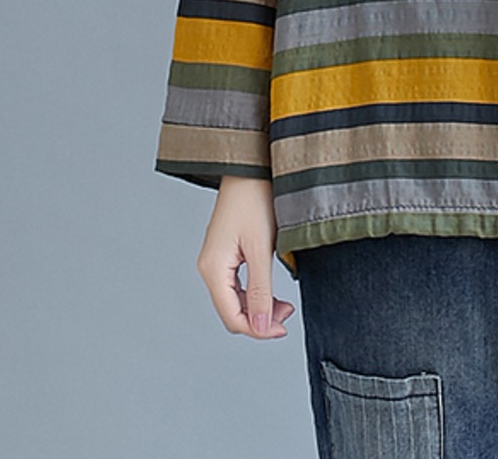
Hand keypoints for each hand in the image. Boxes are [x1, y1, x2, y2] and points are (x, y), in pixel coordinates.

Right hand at [197, 175, 295, 339]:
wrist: (251, 168)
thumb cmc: (255, 200)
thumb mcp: (261, 248)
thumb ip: (260, 290)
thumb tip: (259, 327)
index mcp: (213, 269)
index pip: (231, 317)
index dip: (257, 329)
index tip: (283, 328)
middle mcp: (209, 268)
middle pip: (231, 311)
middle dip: (259, 319)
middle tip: (288, 314)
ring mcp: (216, 260)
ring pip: (235, 299)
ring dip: (258, 307)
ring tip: (284, 304)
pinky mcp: (225, 253)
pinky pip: (237, 285)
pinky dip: (255, 293)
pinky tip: (272, 291)